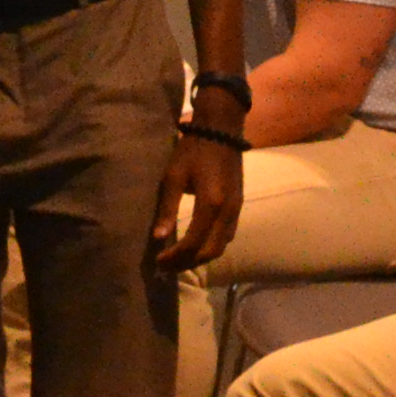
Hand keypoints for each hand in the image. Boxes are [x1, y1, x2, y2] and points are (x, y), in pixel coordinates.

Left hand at [152, 123, 246, 270]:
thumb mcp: (173, 177)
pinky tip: (196, 244)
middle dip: (187, 263)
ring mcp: (236, 210)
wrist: (221, 130)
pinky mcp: (238, 205)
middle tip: (166, 266)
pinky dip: (211, 246)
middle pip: (209, 252)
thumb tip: (158, 238)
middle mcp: (227, 212)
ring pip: (221, 247)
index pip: (193, 243)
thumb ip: (167, 209)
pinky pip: (227, 236)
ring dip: (200, 257)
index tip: (157, 260)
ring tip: (179, 259)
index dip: (174, 256)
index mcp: (210, 204)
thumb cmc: (193, 150)